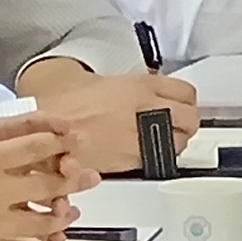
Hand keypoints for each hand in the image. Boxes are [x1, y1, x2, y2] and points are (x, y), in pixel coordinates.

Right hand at [15, 66, 196, 180]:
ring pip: (180, 142)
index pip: (187, 92)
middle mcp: (147, 109)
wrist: (50, 126)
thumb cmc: (69, 104)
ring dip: (175, 142)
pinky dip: (157, 156)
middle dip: (187, 123)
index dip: (187, 101)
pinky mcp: (133, 158)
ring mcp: (142, 135)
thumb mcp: (108, 82)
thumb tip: (153, 94)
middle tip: (179, 125)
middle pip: (191, 118)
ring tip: (161, 141)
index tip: (184, 105)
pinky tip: (144, 152)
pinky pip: (159, 158)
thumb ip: (137, 88)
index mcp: (141, 86)